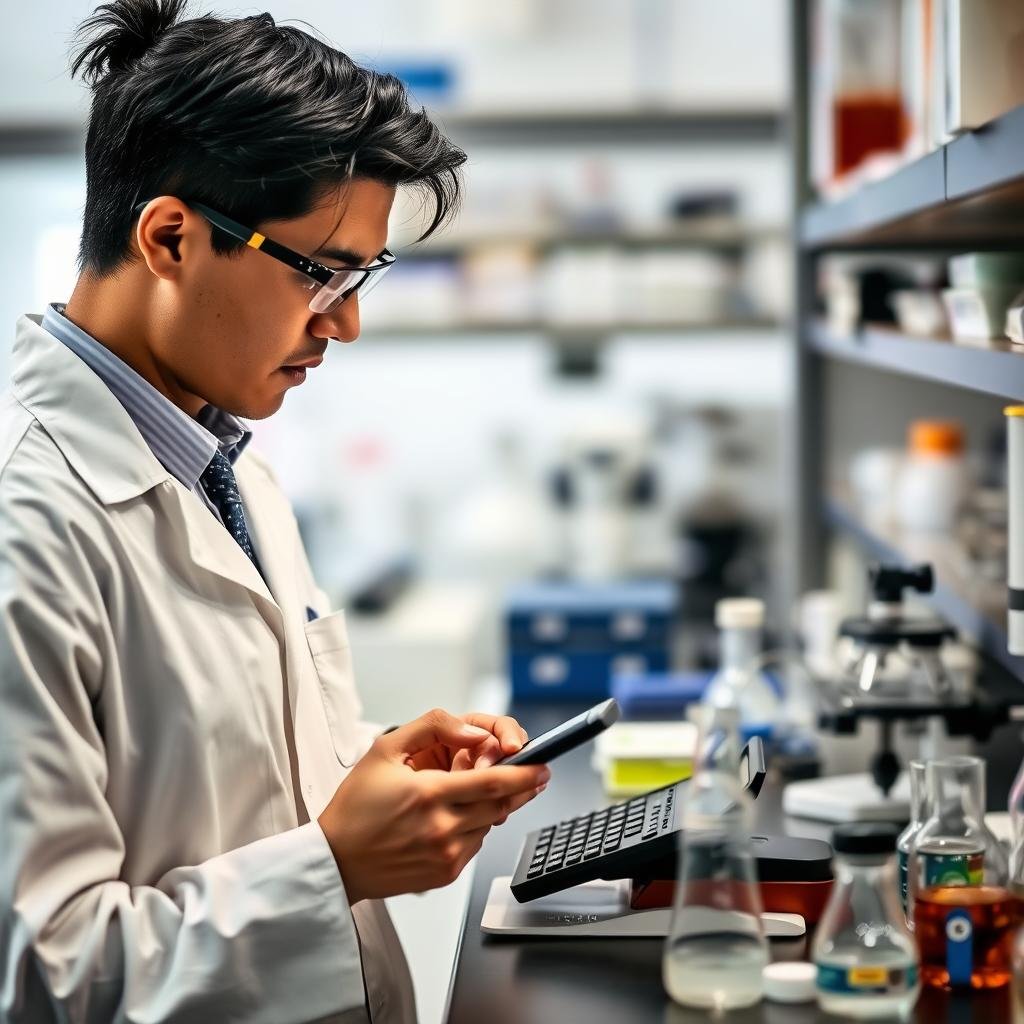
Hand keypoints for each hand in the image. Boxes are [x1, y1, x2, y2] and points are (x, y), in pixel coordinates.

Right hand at [319, 708, 548, 903]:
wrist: (336, 860)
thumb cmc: (356, 805)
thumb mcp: (385, 749)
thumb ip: (433, 726)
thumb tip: (474, 731)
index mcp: (429, 794)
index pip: (494, 783)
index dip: (525, 774)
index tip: (543, 766)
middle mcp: (441, 828)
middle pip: (501, 806)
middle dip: (521, 789)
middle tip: (531, 776)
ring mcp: (446, 855)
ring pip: (490, 825)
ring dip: (492, 808)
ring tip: (467, 796)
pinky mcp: (445, 874)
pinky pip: (476, 845)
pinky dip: (474, 828)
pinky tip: (451, 820)